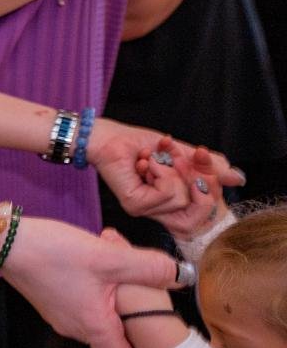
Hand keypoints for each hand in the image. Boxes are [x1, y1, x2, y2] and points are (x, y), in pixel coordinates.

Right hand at [0, 214, 184, 347]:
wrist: (5, 242)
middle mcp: (76, 329)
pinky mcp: (53, 304)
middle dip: (132, 318)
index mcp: (94, 326)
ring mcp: (62, 317)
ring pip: (100, 321)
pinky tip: (94, 266)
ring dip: (114, 301)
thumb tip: (181, 276)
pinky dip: (96, 293)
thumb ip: (150, 268)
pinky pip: (84, 308)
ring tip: (115, 270)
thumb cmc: (53, 252)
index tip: (156, 331)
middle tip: (140, 288)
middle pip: (114, 340)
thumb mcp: (109, 257)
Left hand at [90, 120, 241, 217]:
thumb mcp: (182, 154)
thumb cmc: (140, 144)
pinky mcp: (137, 205)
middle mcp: (160, 210)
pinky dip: (160, 172)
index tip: (199, 154)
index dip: (210, 179)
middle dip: (191, 170)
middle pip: (200, 202)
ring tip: (151, 159)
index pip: (207, 203)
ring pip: (183, 197)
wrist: (110, 137)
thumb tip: (238, 179)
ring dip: (170, 169)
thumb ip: (209, 167)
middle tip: (169, 153)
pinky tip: (143, 164)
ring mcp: (148, 209)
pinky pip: (167, 193)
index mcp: (172, 200)